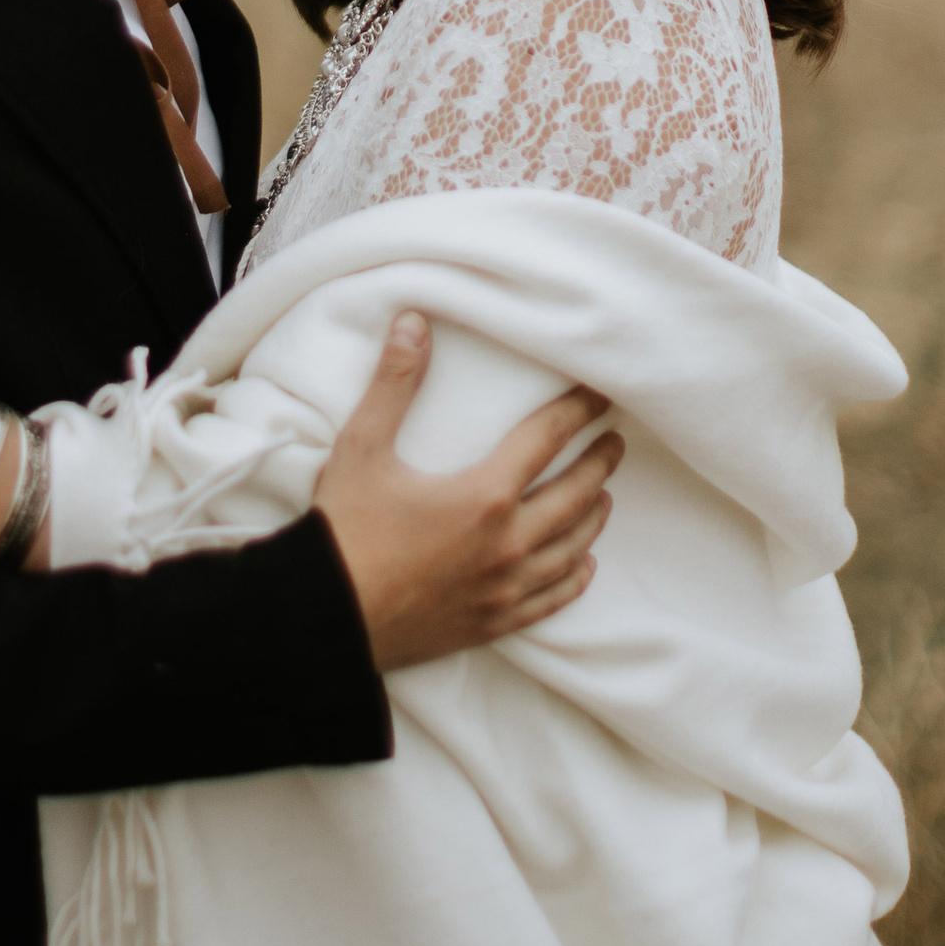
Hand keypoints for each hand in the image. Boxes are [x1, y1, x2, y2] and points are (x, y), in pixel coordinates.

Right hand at [312, 317, 619, 672]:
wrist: (329, 615)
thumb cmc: (345, 530)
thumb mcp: (363, 447)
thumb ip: (394, 383)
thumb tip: (414, 324)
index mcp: (485, 495)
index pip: (549, 439)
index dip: (578, 410)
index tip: (601, 395)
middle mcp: (508, 543)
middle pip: (575, 495)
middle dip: (599, 464)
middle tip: (615, 443)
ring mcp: (504, 588)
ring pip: (570, 548)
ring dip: (592, 517)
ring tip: (603, 496)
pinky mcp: (493, 621)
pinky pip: (551, 599)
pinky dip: (574, 579)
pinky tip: (582, 567)